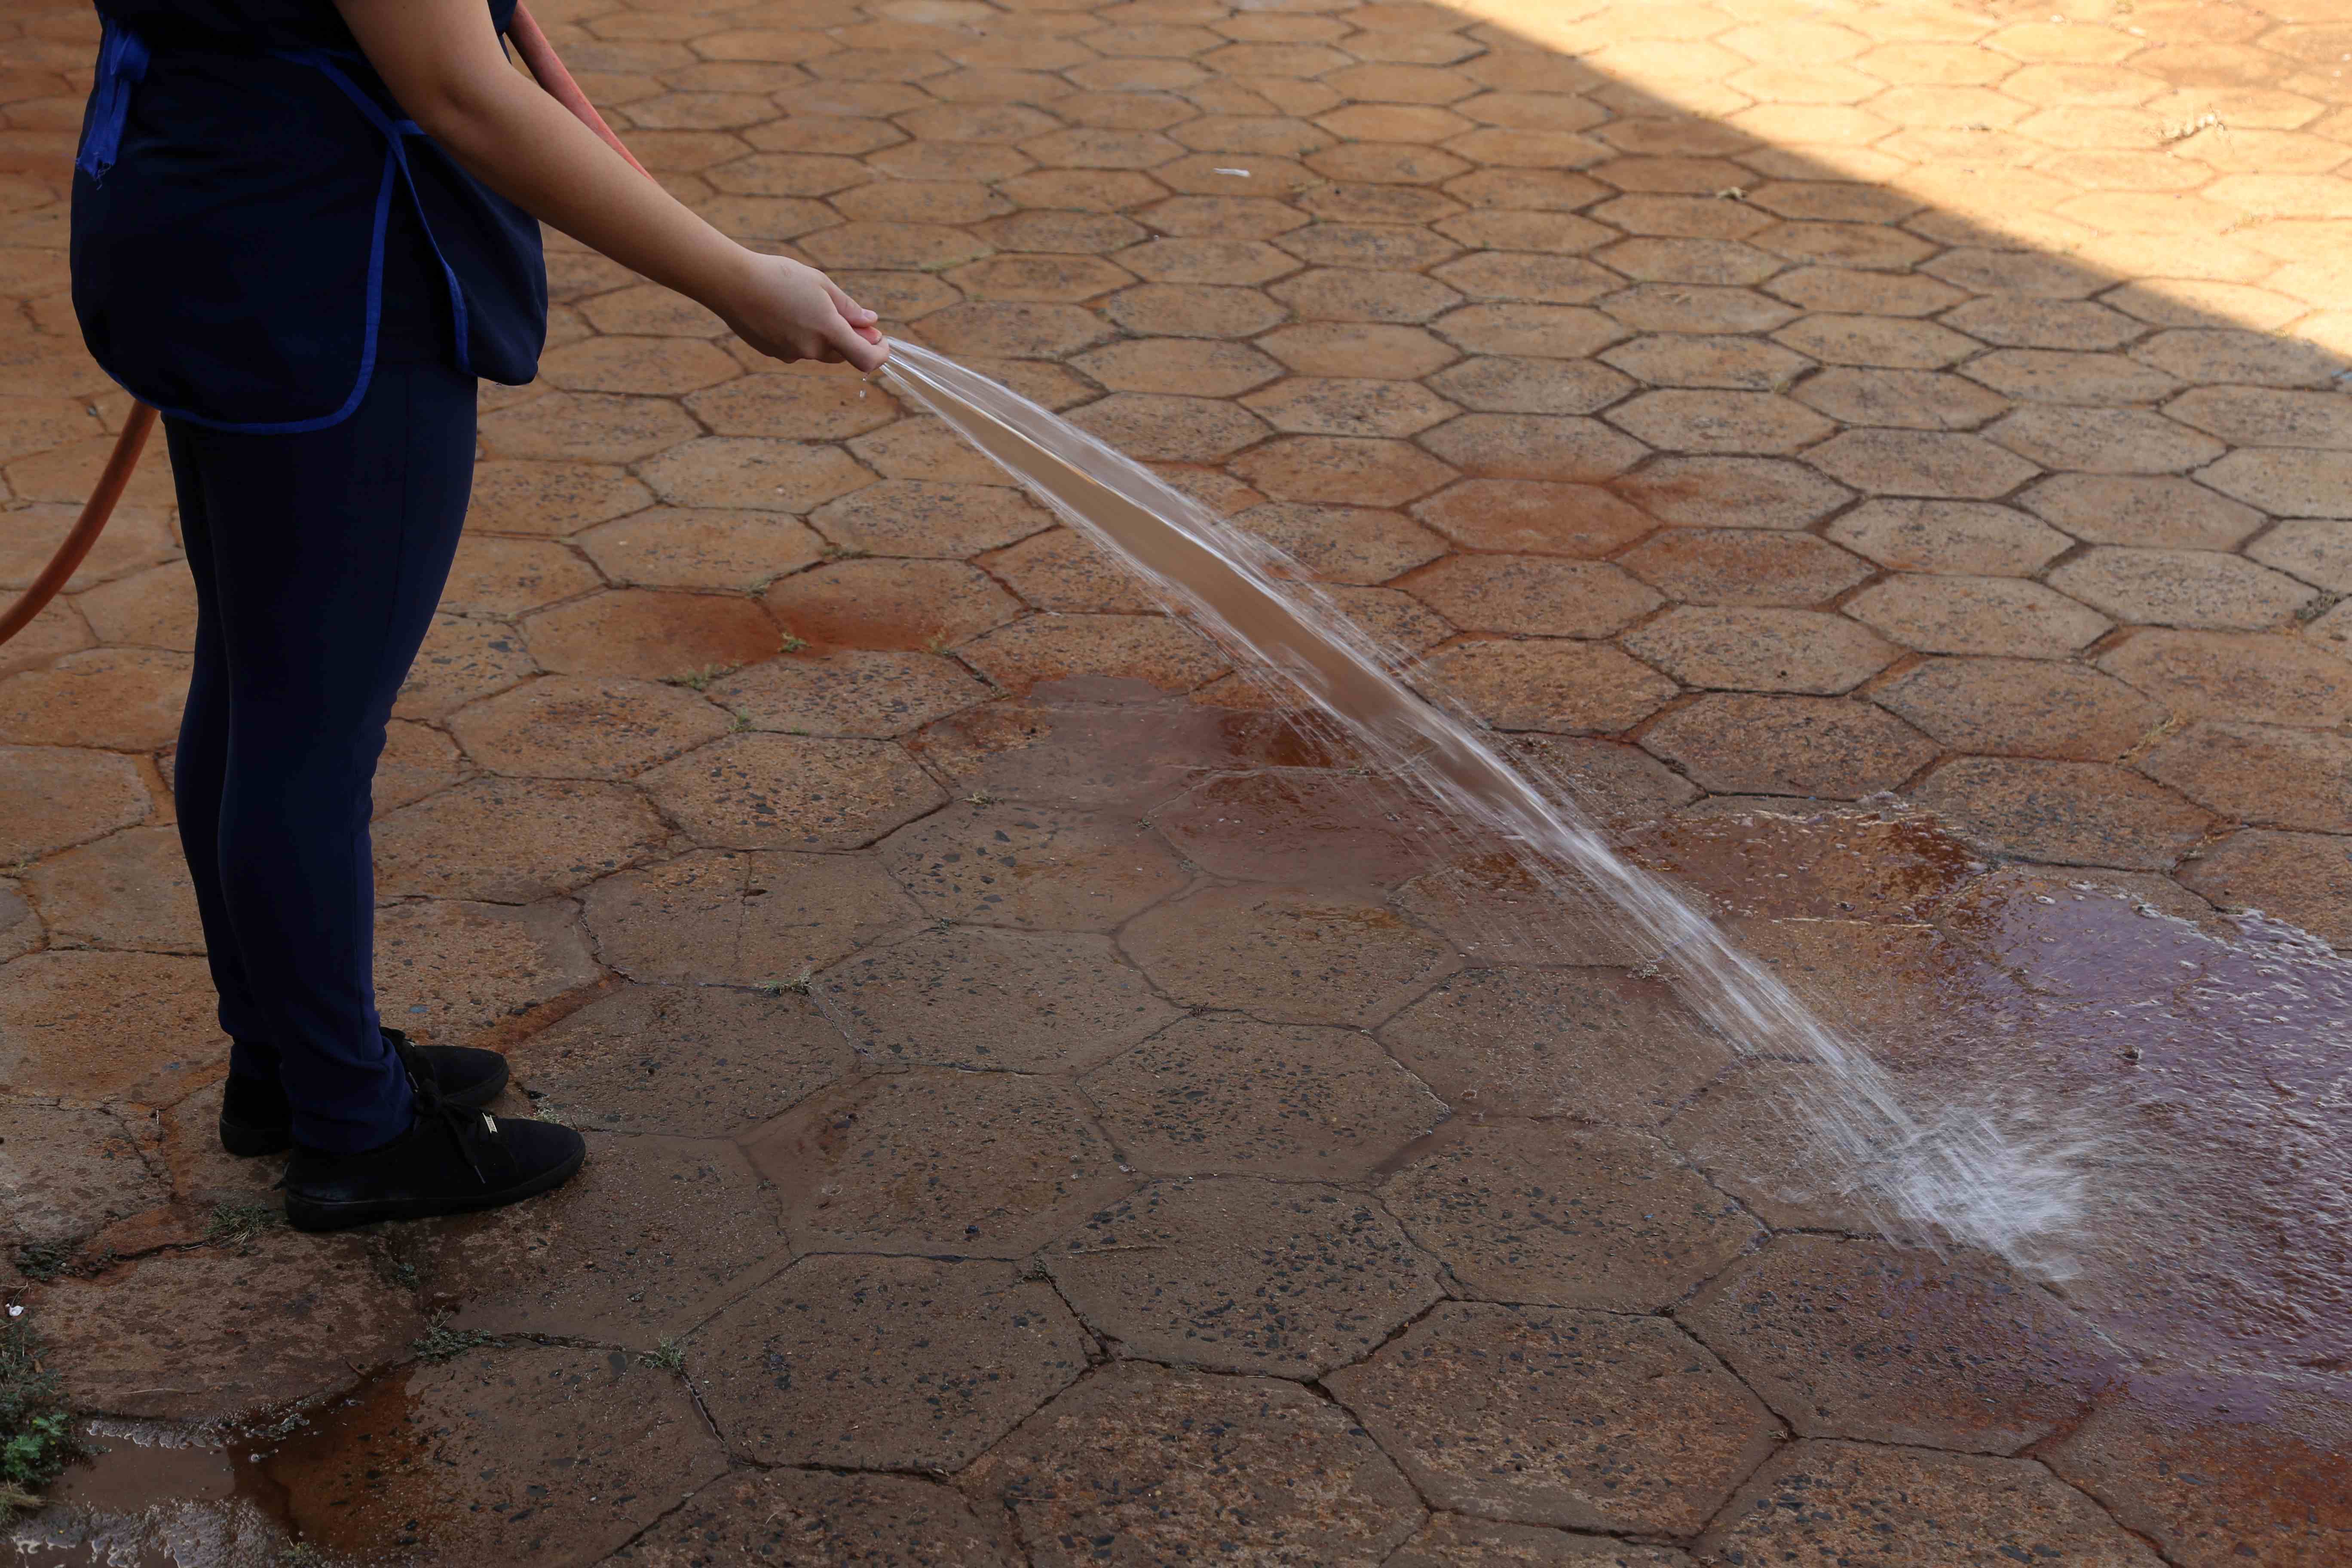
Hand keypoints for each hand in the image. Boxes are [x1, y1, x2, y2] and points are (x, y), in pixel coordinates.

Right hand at [719, 252, 888, 373]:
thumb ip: (848, 307)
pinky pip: (797, 348)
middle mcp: (811, 349)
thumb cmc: (779, 276)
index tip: (881, 340)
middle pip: (843, 354)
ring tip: (804, 303)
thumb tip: (871, 323)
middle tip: (845, 312)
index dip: (880, 354)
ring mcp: (791, 354)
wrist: (731, 283)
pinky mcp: (773, 353)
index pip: (867, 359)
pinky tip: (784, 311)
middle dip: (850, 338)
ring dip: (824, 336)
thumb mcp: (821, 285)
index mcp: (828, 331)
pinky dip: (801, 335)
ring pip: (819, 351)